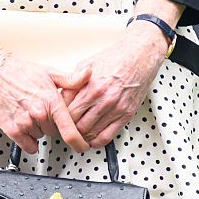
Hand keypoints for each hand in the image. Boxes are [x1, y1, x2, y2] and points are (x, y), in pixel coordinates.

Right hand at [0, 56, 91, 153]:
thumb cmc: (20, 73)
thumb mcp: (49, 73)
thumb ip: (71, 79)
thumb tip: (88, 73)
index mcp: (51, 101)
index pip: (70, 131)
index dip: (79, 143)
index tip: (82, 146)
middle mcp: (39, 113)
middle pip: (55, 132)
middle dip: (51, 124)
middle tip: (41, 109)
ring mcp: (25, 123)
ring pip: (41, 137)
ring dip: (38, 129)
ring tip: (29, 111)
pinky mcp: (12, 129)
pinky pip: (28, 146)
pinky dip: (28, 139)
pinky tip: (24, 124)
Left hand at [62, 22, 166, 147]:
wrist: (138, 57)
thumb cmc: (114, 59)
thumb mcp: (86, 65)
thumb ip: (73, 82)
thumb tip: (62, 95)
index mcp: (90, 86)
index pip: (68, 110)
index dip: (60, 116)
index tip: (59, 117)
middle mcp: (103, 99)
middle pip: (78, 124)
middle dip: (70, 127)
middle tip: (67, 127)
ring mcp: (115, 108)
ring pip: (91, 132)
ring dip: (83, 135)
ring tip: (78, 134)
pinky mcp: (126, 114)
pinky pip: (108, 135)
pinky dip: (98, 141)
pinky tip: (93, 139)